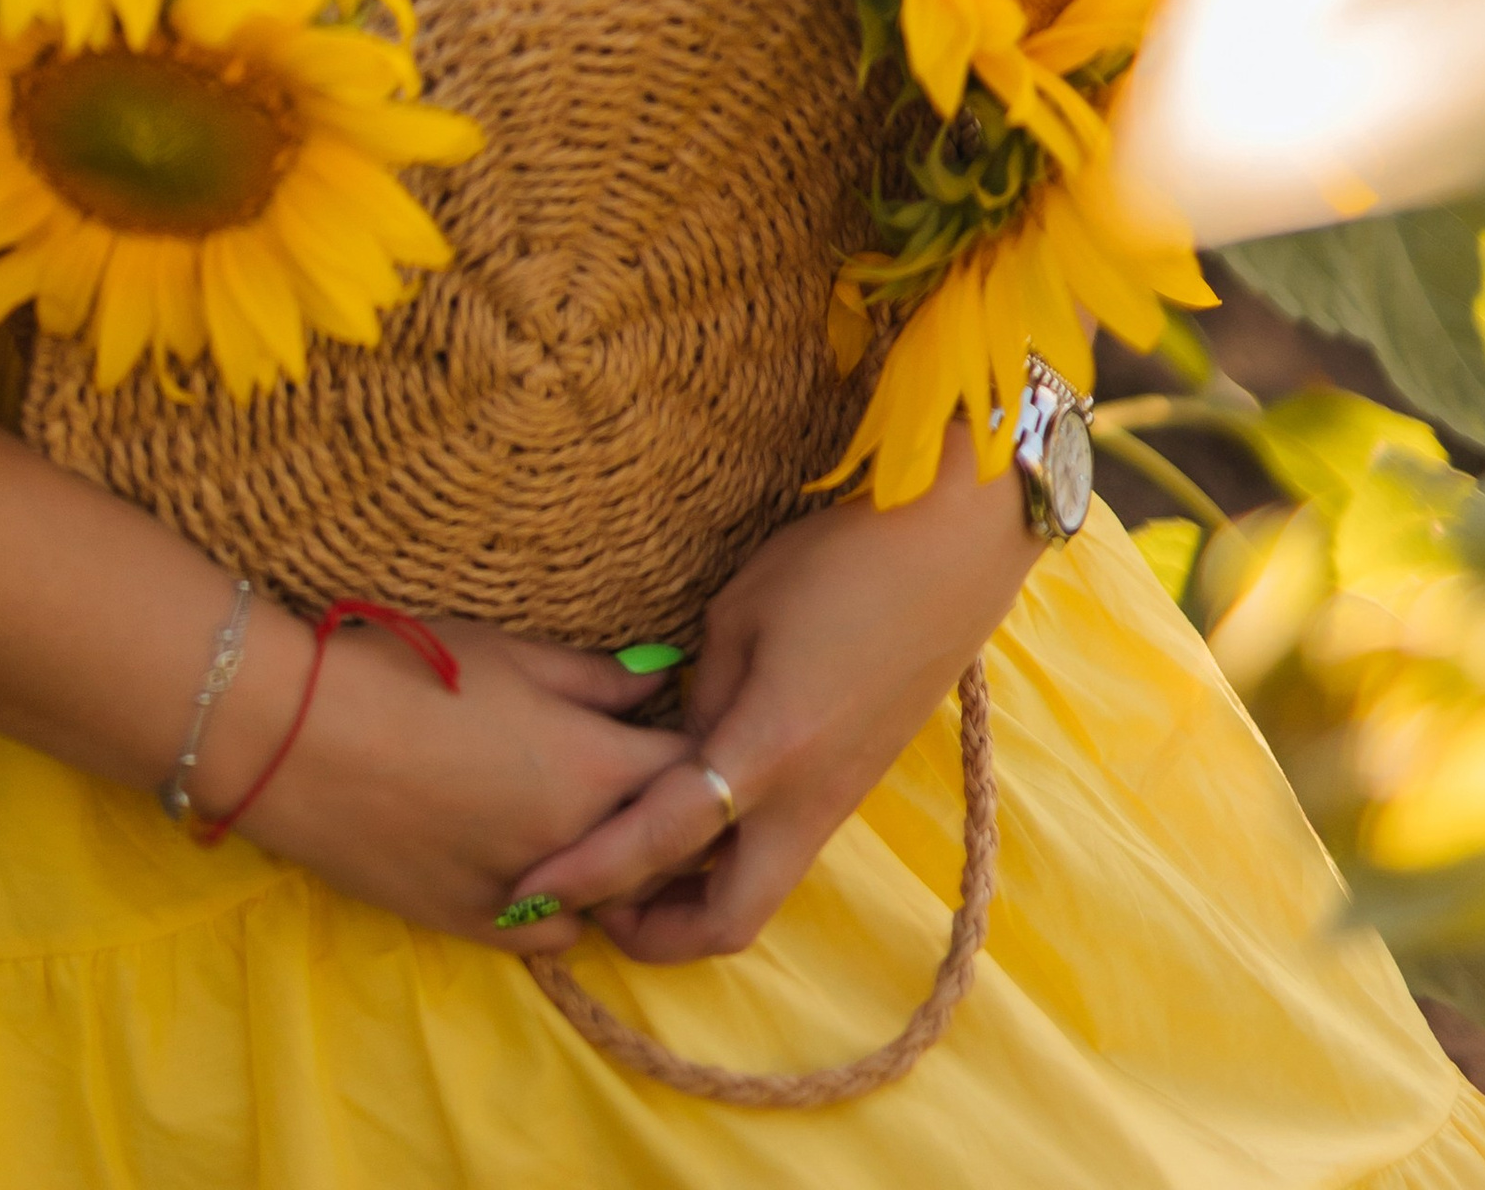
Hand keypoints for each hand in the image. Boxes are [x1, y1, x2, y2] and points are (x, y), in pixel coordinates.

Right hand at [204, 610, 689, 954]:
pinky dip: (568, 907)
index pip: (697, 773)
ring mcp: (534, 898)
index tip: (685, 731)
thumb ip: (598, 677)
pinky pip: (557, 937)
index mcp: (597, 765)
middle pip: (672, 848)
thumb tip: (659, 682)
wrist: (301, 736)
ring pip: (618, 901)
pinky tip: (548, 866)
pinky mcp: (481, 930)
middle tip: (650, 779)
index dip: (701, 749)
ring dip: (625, 869)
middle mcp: (582, 844)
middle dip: (674, 816)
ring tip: (602, 824)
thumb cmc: (409, 673)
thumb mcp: (512, 653)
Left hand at [511, 420, 1037, 965]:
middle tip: (594, 902)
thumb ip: (700, 693)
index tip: (531, 892)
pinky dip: (731, 857)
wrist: (953, 551)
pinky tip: (691, 815)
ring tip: (631, 863)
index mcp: (769, 749)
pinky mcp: (856, 785)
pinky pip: (783, 850)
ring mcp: (840, 800)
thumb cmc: (841, 562)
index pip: (661, 834)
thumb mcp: (742, 610)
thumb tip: (682, 743)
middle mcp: (807, 798)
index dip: (591, 870)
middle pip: (728, 919)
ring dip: (693, 897)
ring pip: (760, 891)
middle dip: (655, 932)